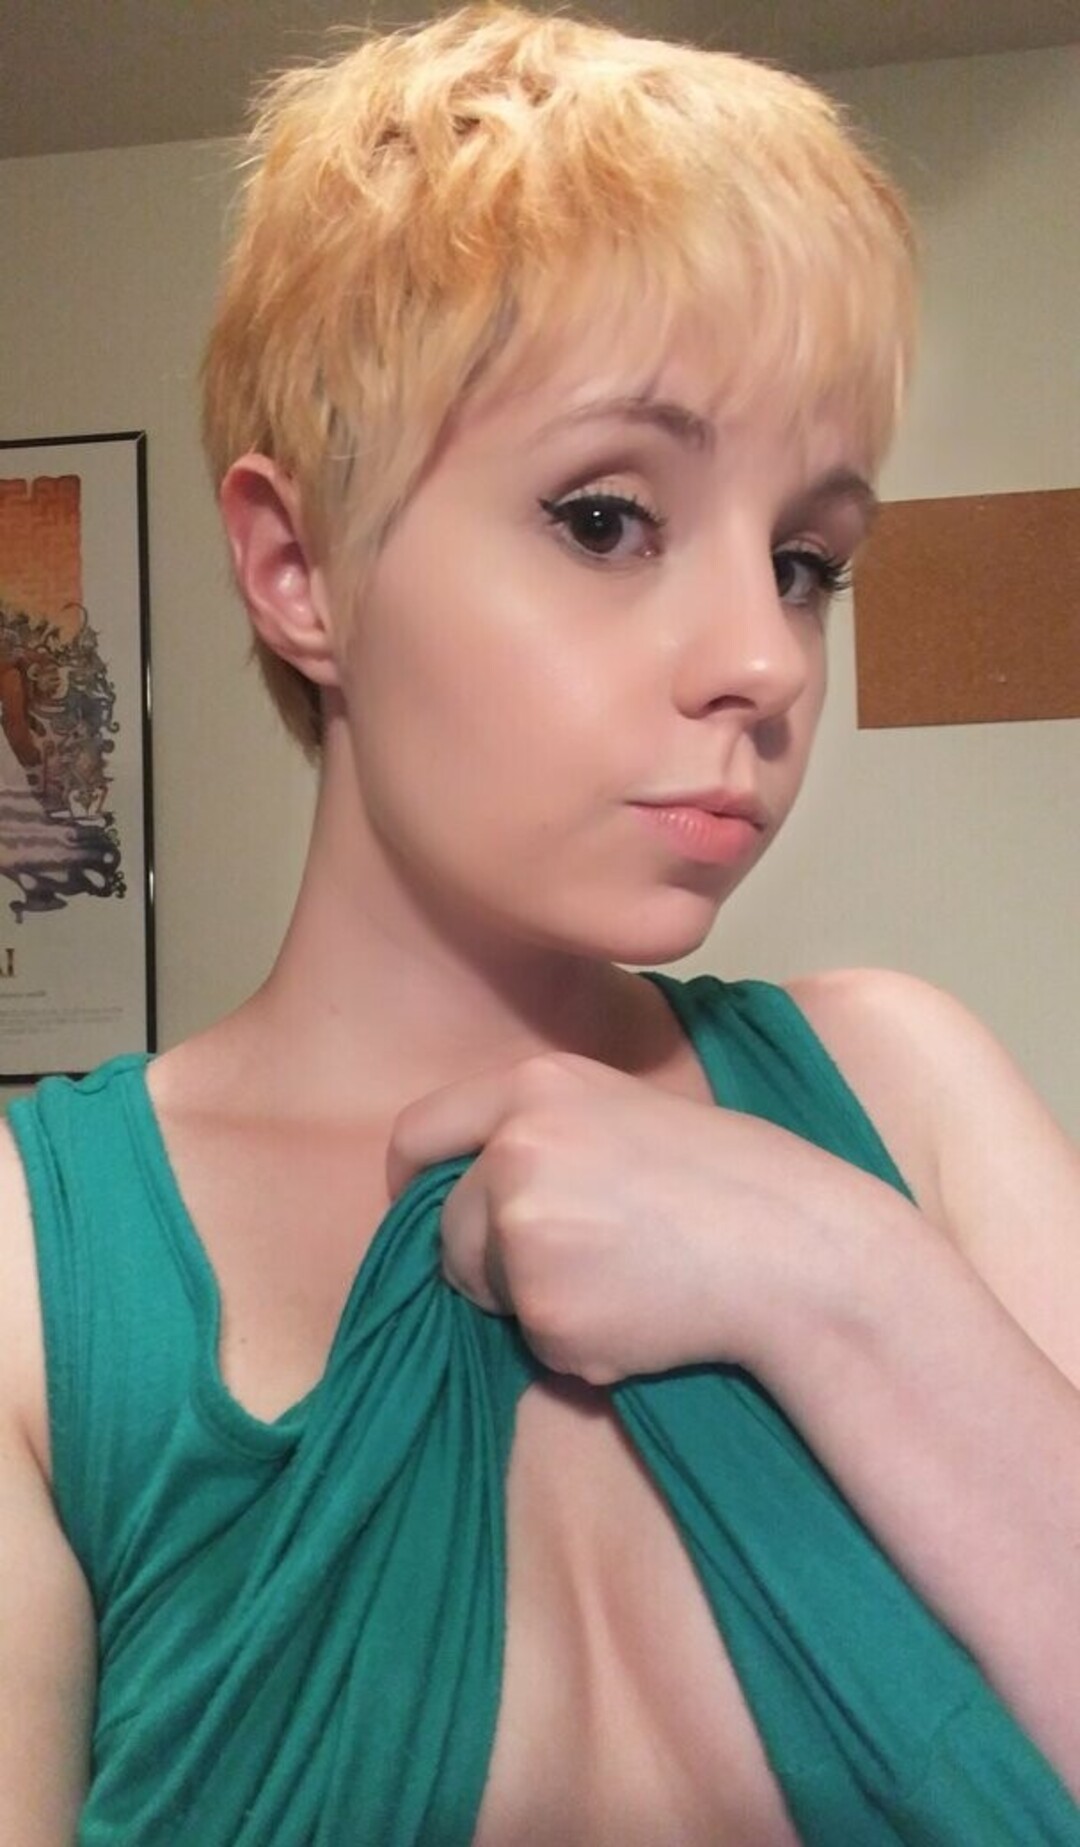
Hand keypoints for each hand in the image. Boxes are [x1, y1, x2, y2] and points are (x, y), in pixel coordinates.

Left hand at [387, 1051, 870, 1385]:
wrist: (799, 1250)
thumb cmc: (732, 1183)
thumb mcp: (627, 1115)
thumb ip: (547, 1135)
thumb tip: (478, 1186)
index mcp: (535, 1087)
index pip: (420, 1134)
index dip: (417, 1183)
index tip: (432, 1211)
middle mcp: (514, 1147)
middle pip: (448, 1227)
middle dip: (491, 1260)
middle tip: (578, 1264)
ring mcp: (523, 1227)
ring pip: (487, 1288)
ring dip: (536, 1303)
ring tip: (627, 1283)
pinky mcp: (542, 1305)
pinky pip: (534, 1341)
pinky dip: (577, 1345)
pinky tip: (644, 1318)